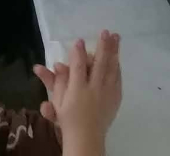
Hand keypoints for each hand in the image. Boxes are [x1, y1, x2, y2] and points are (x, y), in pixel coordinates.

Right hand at [34, 31, 122, 149]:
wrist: (86, 137)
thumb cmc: (68, 118)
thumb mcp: (57, 101)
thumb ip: (54, 82)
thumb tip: (51, 65)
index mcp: (77, 91)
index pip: (78, 68)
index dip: (78, 54)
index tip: (79, 40)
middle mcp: (94, 90)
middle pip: (100, 65)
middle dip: (102, 47)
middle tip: (105, 32)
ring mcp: (107, 94)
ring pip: (112, 69)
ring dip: (114, 51)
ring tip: (116, 37)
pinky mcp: (115, 97)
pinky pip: (118, 78)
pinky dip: (117, 66)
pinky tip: (117, 56)